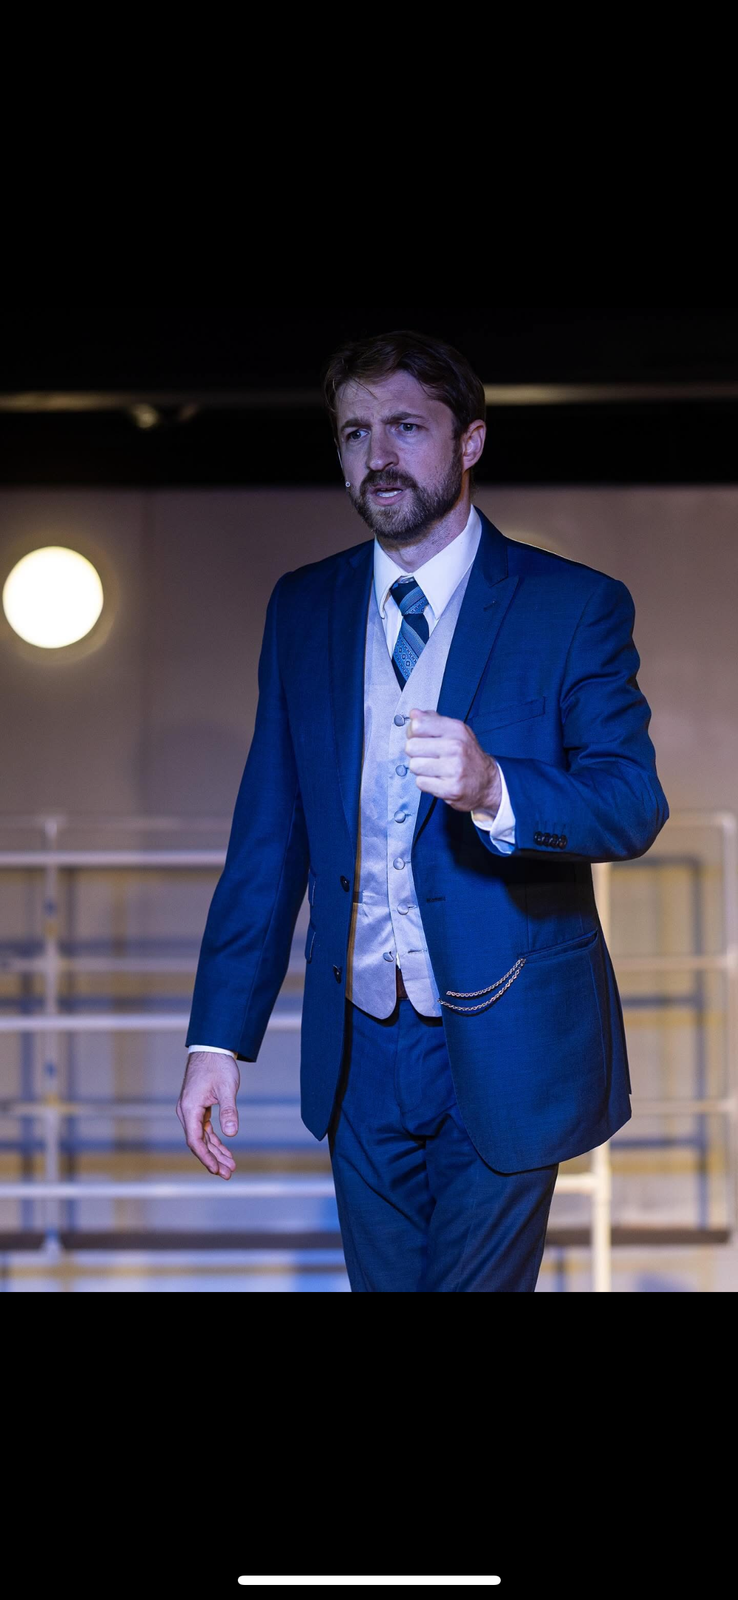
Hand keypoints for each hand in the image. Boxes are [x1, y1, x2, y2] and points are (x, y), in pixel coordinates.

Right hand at [176, 1052, 240, 1178]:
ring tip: (230, 1166)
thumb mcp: (227, 1088)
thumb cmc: (219, 1065)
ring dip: (215, 1152)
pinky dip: (214, 1140)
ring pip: (201, 1137)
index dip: (205, 1157)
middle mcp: (186, 1111)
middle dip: (213, 1159)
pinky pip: (204, 1129)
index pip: (194, 1140)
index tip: (216, 1170)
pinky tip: (225, 1151)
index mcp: (190, 1108)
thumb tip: (232, 1134)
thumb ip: (229, 1111)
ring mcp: (191, 1110)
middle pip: (198, 1142)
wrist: (212, 1047)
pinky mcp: (197, 1107)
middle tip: (228, 1173)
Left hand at [405, 708, 501, 814]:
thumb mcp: (455, 731)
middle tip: (427, 756)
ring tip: (433, 768)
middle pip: (411, 747)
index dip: (413, 733)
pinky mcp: (450, 788)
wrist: (486, 781)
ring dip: (420, 769)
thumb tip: (414, 714)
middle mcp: (456, 747)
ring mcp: (454, 768)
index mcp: (455, 729)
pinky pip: (420, 783)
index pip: (417, 725)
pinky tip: (438, 779)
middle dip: (415, 753)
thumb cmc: (467, 755)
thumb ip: (433, 720)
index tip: (420, 737)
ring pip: (414, 766)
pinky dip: (426, 783)